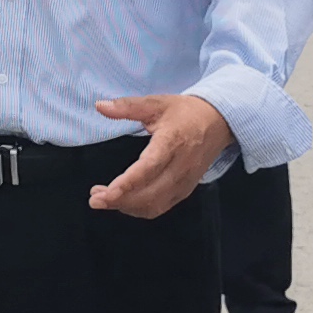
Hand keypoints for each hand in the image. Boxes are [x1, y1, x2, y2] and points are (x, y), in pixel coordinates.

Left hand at [88, 93, 233, 218]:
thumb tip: (100, 106)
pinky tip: (122, 201)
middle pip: (150, 193)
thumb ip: (127, 106)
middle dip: (120, 201)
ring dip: (126, 207)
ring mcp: (184, 181)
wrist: (218, 122)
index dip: (128, 183)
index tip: (107, 192)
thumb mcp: (156, 103)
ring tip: (102, 199)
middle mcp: (180, 166)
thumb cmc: (185, 112)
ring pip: (154, 205)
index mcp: (172, 142)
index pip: (149, 167)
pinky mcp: (185, 190)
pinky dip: (138, 209)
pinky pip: (160, 207)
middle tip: (94, 199)